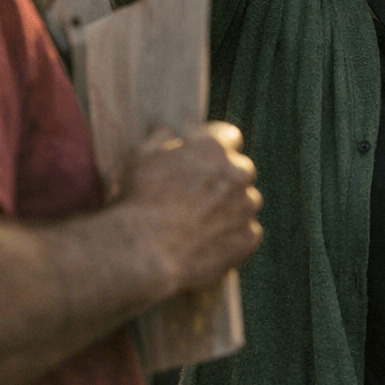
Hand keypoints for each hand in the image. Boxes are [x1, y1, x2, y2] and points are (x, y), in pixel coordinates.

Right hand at [115, 121, 263, 293]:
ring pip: (246, 202)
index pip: (229, 137)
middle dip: (224, 180)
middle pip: (240, 170)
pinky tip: (209, 244)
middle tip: (199, 198)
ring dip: (231, 209)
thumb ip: (160, 138)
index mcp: (214, 148)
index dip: (215, 150)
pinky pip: (248, 233)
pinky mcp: (248, 237)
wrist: (142, 254)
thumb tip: (168, 130)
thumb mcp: (139, 159)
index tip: (204, 161)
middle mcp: (237, 173)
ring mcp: (246, 206)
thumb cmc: (136, 203)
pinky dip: (234, 238)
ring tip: (201, 225)